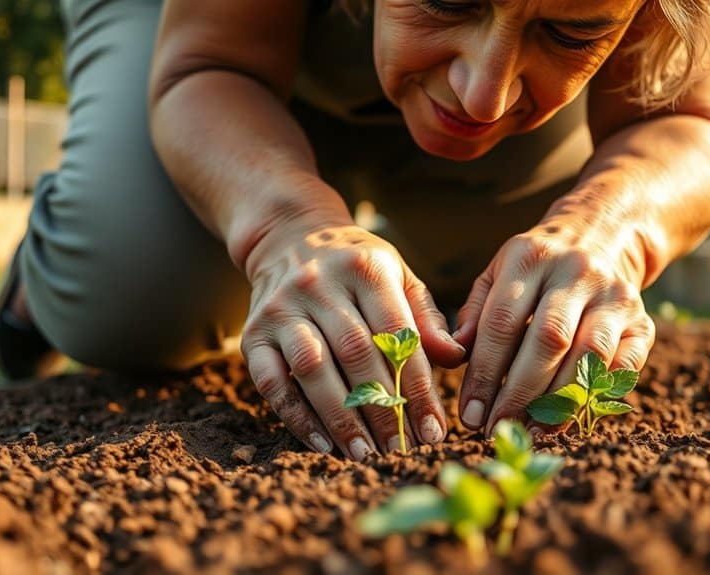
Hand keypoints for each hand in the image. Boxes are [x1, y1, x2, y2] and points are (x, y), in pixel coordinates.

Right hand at [241, 224, 464, 459]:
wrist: (289, 236)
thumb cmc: (356, 267)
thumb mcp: (397, 276)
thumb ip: (426, 318)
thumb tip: (456, 359)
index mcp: (365, 270)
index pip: (397, 335)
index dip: (417, 387)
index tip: (433, 430)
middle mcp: (319, 285)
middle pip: (355, 354)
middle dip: (382, 409)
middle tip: (401, 449)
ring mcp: (281, 309)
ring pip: (312, 368)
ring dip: (341, 417)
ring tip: (365, 454)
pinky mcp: (253, 333)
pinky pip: (271, 380)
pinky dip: (296, 415)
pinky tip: (323, 443)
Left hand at [453, 219, 655, 436]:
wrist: (601, 238)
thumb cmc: (534, 271)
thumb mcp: (497, 274)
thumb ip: (474, 313)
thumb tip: (454, 355)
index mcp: (531, 257)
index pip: (503, 321)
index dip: (484, 373)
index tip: (469, 414)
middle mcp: (576, 271)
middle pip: (549, 339)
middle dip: (519, 393)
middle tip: (497, 428)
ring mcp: (615, 295)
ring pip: (589, 355)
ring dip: (560, 401)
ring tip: (533, 431)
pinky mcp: (642, 321)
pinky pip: (625, 365)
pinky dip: (599, 396)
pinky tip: (571, 419)